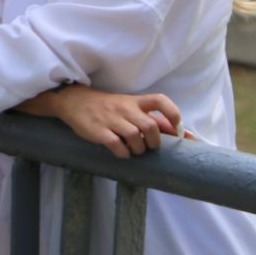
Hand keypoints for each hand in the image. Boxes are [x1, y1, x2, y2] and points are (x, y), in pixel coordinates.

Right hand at [44, 85, 180, 157]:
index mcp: (135, 101)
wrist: (75, 101)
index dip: (172, 114)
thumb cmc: (109, 107)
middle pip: (150, 126)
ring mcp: (111, 119)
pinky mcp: (98, 131)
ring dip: (139, 149)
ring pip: (135, 136)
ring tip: (135, 150)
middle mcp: (125, 108)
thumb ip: (152, 118)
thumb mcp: (129, 107)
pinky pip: (116, 145)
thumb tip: (180, 132)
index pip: (160, 101)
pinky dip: (123, 153)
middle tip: (149, 146)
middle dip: (154, 141)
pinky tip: (122, 153)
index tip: (177, 127)